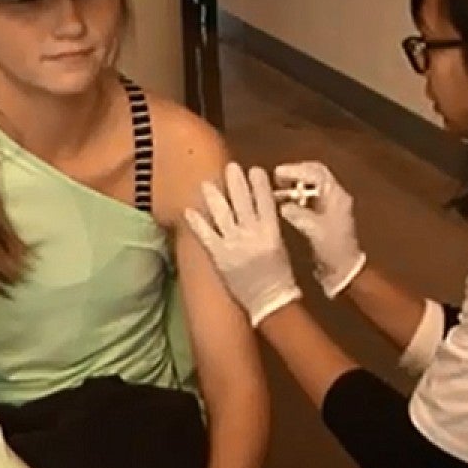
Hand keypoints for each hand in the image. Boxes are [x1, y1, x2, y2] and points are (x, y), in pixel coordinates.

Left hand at [184, 163, 301, 325]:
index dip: (259, 184)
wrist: (270, 301)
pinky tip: (189, 210)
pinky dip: (197, 222)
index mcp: (271, 231)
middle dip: (236, 182)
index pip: (265, 201)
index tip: (254, 170)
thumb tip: (258, 206)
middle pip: (243, 202)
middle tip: (231, 167)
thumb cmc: (278, 274)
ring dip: (214, 196)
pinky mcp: (220, 256)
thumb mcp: (278, 245)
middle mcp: (253, 234)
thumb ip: (268, 225)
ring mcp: (235, 244)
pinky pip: (206, 235)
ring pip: (223, 214)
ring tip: (207, 183)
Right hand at [273, 162, 366, 297]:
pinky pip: (310, 198)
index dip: (296, 170)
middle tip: (277, 177)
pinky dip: (297, 196)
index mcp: (336, 196)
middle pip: (316, 174)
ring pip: (313, 185)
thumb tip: (283, 205)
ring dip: (296, 184)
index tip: (277, 173)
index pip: (316, 173)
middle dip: (296, 173)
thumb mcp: (314, 230)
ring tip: (278, 188)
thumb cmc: (332, 249)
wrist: (344, 270)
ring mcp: (331, 206)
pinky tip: (284, 202)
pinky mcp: (326, 215)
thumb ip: (298, 214)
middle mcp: (336, 196)